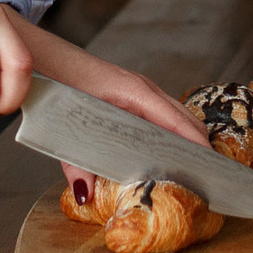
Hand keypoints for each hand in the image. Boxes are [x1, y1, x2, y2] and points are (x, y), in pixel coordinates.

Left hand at [2, 10, 210, 209]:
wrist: (42, 58)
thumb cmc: (56, 85)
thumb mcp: (65, 128)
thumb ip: (76, 163)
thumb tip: (88, 194)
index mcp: (135, 94)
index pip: (179, 124)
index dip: (198, 149)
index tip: (210, 173)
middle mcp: (144, 89)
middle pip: (186, 120)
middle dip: (199, 149)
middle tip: (206, 181)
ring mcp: (140, 90)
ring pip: (176, 117)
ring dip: (187, 141)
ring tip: (192, 172)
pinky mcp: (132, 94)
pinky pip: (163, 114)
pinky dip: (173, 133)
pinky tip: (166, 155)